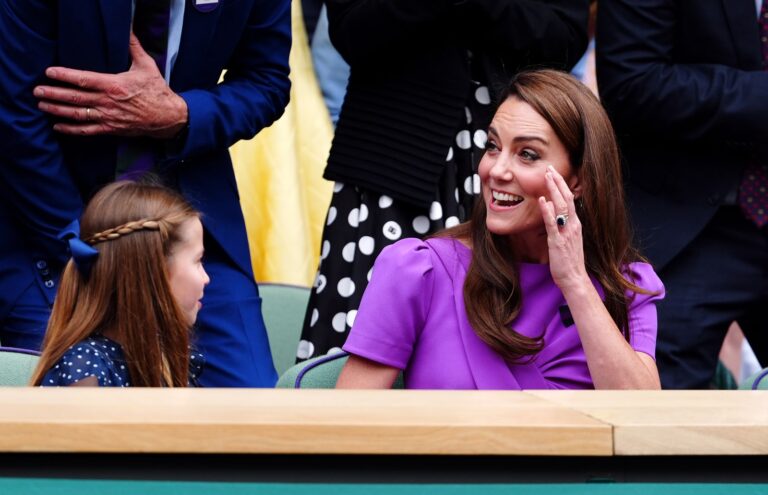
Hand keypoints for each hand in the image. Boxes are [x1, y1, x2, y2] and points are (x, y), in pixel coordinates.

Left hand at [34, 33, 187, 138]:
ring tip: (42, 106)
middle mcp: (108, 102)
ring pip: (77, 114)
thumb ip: (133, 47)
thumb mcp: (146, 66)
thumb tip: (128, 30)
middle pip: (75, 98)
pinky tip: (58, 126)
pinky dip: (71, 129)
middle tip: (37, 91)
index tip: (50, 72)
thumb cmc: (157, 91)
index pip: (83, 79)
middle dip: (53, 94)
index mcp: (114, 85)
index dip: (64, 76)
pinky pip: (88, 130)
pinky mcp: (112, 129)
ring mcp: (109, 117)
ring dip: (57, 110)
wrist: (169, 116)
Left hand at [538, 165, 589, 291]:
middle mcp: (573, 225)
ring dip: (554, 190)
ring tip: (547, 177)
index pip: (570, 199)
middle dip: (558, 182)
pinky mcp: (558, 241)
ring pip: (562, 206)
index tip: (554, 174)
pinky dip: (547, 211)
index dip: (562, 185)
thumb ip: (562, 226)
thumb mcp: (568, 240)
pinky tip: (542, 200)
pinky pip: (552, 223)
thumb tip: (554, 214)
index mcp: (575, 224)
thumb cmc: (569, 261)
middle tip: (550, 168)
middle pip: (567, 198)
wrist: (574, 278)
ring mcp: (566, 233)